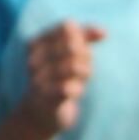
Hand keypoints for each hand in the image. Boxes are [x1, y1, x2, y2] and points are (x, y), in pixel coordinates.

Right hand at [11, 22, 102, 139]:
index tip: (87, 47)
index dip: (83, 36)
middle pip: (73, 46)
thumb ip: (85, 37)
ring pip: (74, 66)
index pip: (66, 28)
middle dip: (85, 55)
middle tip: (84, 66)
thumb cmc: (59, 77)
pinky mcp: (46, 98)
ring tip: (81, 79)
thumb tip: (104, 32)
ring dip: (84, 72)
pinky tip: (76, 90)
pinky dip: (77, 88)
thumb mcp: (70, 54)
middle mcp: (34, 58)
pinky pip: (67, 88)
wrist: (41, 111)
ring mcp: (38, 78)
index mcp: (37, 43)